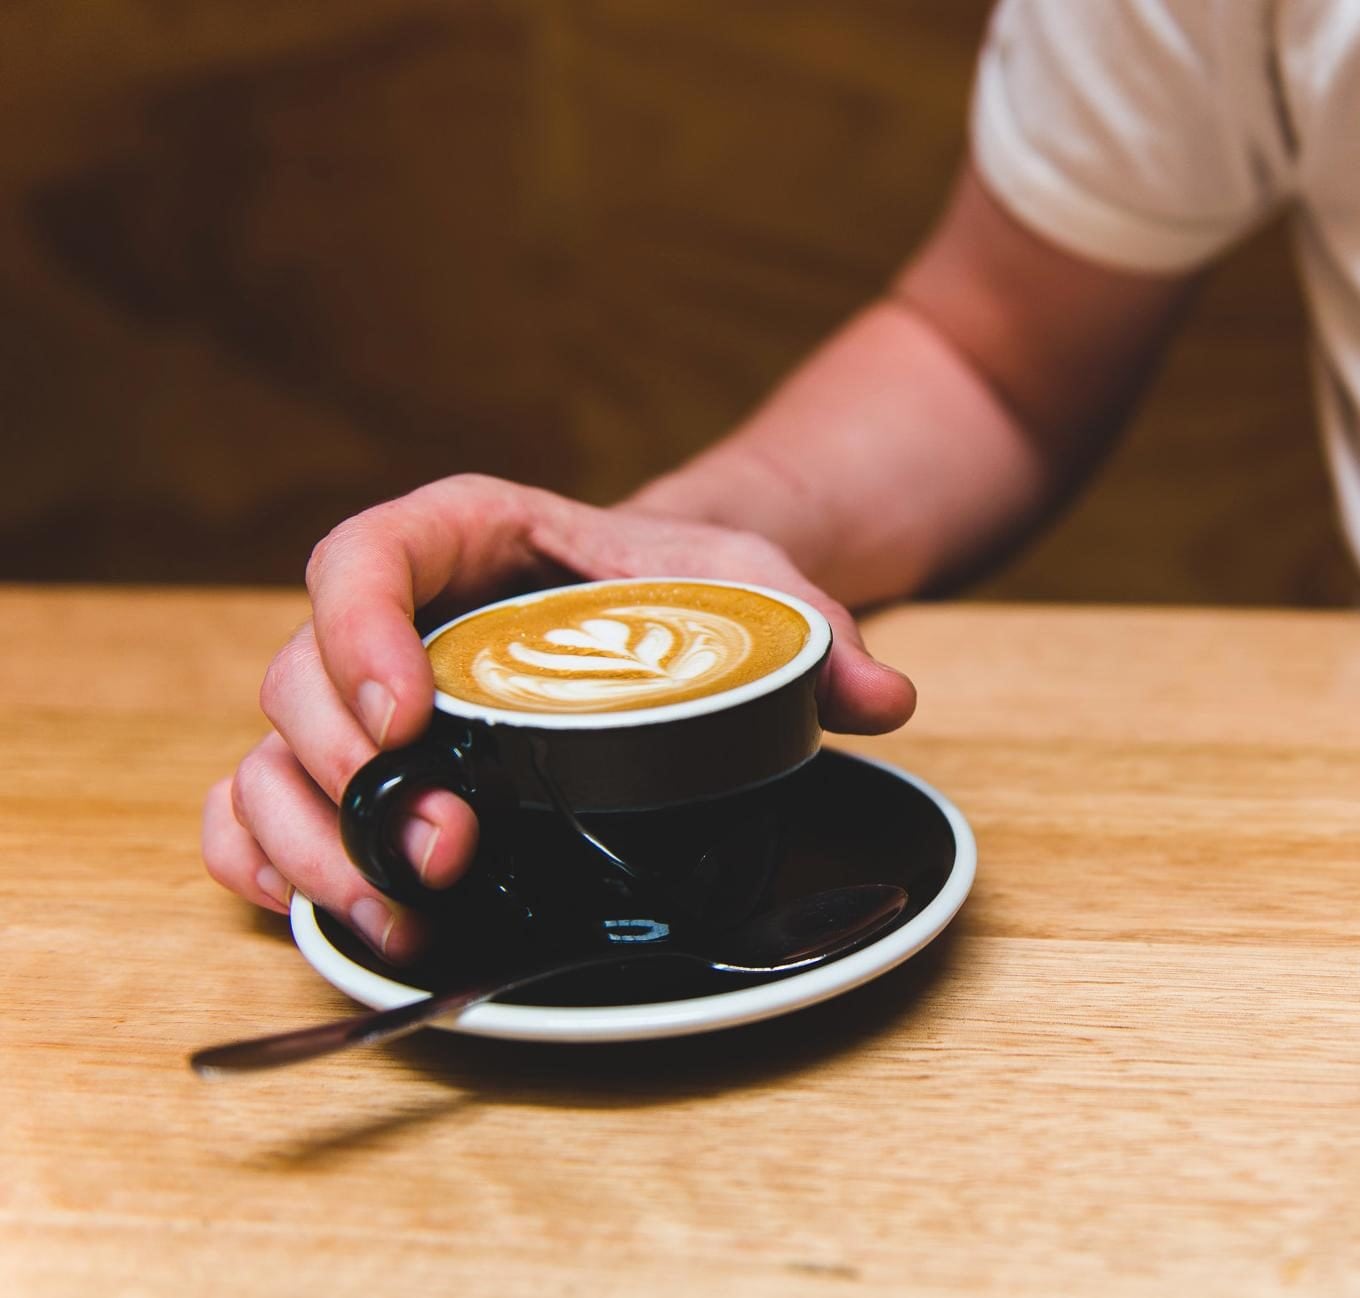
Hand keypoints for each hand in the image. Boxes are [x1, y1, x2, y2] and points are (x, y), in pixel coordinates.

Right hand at [201, 474, 916, 961]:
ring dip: (312, 841)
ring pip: (272, 756)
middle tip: (446, 845)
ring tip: (403, 908)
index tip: (411, 713)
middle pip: (303, 673)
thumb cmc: (688, 585)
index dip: (359, 628)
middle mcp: (398, 617)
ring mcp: (369, 700)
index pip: (369, 552)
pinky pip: (263, 809)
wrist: (664, 616)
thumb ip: (818, 632)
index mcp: (468, 537)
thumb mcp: (760, 587)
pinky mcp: (370, 772)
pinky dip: (270, 863)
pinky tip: (333, 912)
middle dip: (348, 769)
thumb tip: (884, 696)